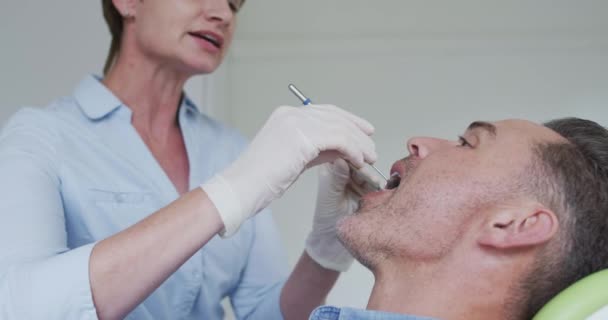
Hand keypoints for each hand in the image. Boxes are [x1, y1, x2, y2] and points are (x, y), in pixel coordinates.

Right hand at [202, 104, 376, 236]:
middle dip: (357, 131)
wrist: (241, 188)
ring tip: (370, 158)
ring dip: (359, 143)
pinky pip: (339, 140)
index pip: (325, 112)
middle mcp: (292, 114)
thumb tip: (341, 149)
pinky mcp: (302, 137)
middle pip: (335, 117)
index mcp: (286, 116)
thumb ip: (317, 149)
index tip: (364, 132)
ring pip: (340, 128)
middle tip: (372, 146)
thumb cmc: (262, 180)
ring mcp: (296, 123)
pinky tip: (359, 162)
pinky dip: (353, 150)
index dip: (348, 121)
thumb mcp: (294, 159)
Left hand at [305, 159, 382, 270]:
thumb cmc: (326, 218)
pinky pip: (374, 181)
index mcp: (330, 170)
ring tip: (374, 183)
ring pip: (366, 170)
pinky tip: (379, 186)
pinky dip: (377, 183)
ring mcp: (355, 180)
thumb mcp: (330, 197)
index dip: (349, 151)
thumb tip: (341, 159)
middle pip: (356, 159)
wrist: (334, 240)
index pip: (340, 153)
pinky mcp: (366, 188)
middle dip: (362, 164)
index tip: (356, 156)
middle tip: (367, 171)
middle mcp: (343, 172)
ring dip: (371, 175)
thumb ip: (337, 179)